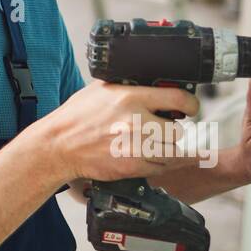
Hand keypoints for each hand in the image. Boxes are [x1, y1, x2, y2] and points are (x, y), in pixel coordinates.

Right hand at [41, 79, 200, 183]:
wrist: (59, 146)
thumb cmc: (77, 116)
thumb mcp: (100, 90)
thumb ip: (127, 86)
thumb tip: (150, 83)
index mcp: (130, 97)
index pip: (178, 98)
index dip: (191, 104)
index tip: (190, 108)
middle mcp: (137, 122)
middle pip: (177, 129)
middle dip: (171, 129)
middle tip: (161, 128)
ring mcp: (136, 147)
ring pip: (171, 150)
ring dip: (166, 147)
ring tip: (152, 143)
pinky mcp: (133, 167)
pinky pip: (160, 167)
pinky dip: (156, 163)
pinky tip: (145, 156)